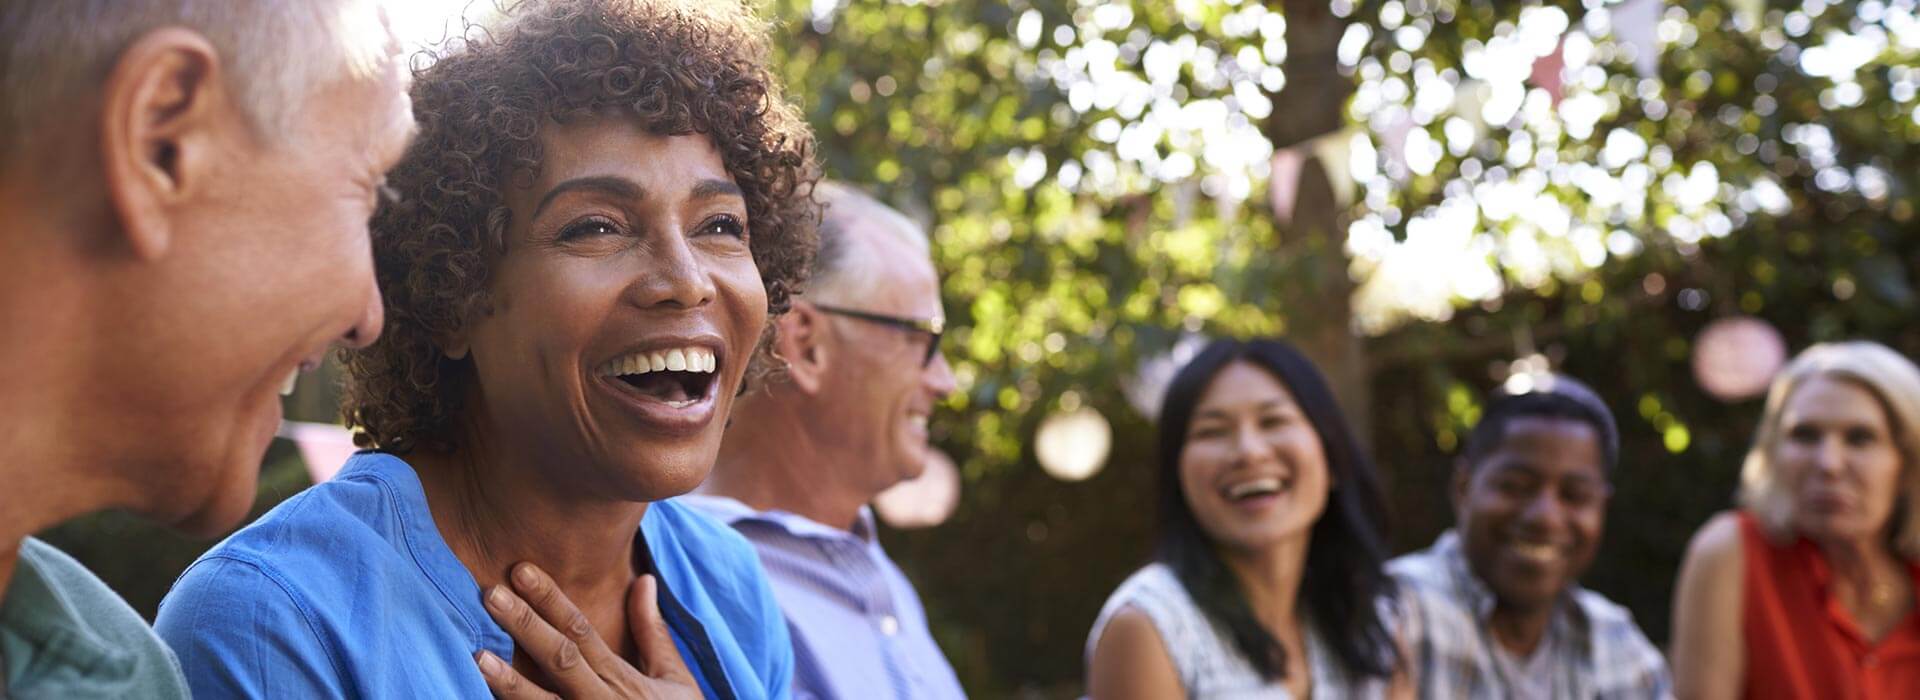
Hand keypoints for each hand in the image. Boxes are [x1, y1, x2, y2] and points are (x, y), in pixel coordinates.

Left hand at [476, 562, 700, 698]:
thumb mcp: (674, 678)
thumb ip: (652, 632)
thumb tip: (643, 579)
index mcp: (624, 681)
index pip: (581, 631)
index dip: (551, 600)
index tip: (522, 571)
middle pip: (559, 658)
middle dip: (525, 625)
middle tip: (490, 593)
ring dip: (510, 683)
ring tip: (478, 657)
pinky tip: (484, 699)